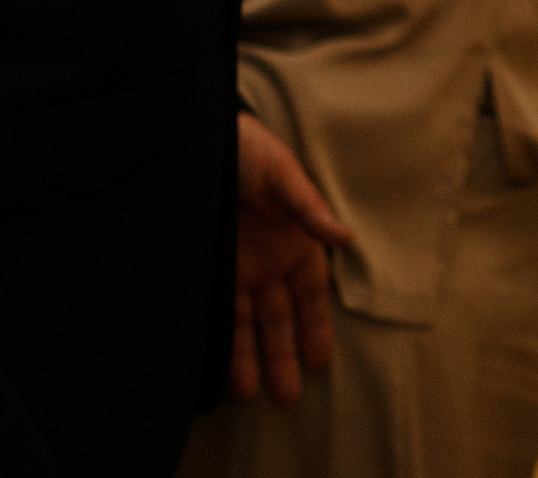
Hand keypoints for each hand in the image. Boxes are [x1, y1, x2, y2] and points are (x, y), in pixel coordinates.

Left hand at [231, 114, 352, 406]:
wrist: (194, 140)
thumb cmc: (246, 150)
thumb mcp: (281, 174)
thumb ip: (307, 207)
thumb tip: (343, 236)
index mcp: (296, 241)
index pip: (311, 296)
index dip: (315, 329)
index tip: (319, 363)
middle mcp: (270, 262)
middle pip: (280, 319)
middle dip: (284, 355)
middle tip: (286, 397)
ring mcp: (238, 269)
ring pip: (247, 324)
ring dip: (251, 358)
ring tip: (253, 395)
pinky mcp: (209, 271)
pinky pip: (217, 313)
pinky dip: (222, 341)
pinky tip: (223, 369)